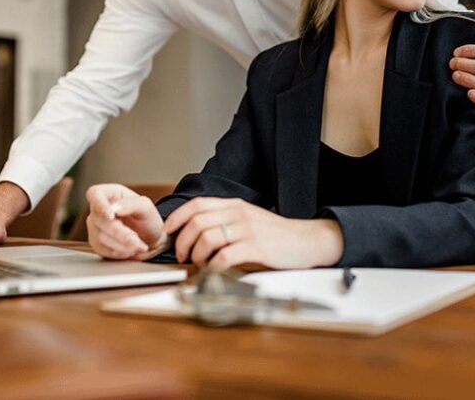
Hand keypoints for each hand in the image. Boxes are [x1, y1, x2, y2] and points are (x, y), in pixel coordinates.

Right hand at [85, 184, 165, 259]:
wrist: (150, 238)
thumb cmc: (147, 218)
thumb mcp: (146, 207)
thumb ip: (131, 204)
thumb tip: (114, 208)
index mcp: (109, 193)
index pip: (94, 194)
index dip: (99, 205)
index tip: (111, 216)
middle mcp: (98, 209)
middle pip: (100, 220)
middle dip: (120, 233)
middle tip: (137, 239)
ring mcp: (95, 227)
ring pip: (100, 237)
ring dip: (122, 244)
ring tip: (138, 245)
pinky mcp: (96, 243)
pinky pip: (103, 250)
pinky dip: (119, 252)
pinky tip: (130, 250)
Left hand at [164, 197, 342, 270]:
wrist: (306, 241)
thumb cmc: (275, 235)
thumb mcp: (247, 219)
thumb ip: (224, 221)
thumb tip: (193, 233)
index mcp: (234, 205)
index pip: (196, 205)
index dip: (176, 218)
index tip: (167, 233)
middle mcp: (238, 213)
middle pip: (196, 223)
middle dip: (183, 242)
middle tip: (184, 256)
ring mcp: (247, 229)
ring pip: (207, 239)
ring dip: (197, 256)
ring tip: (201, 265)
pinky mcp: (256, 247)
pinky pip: (225, 256)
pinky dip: (213, 266)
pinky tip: (215, 270)